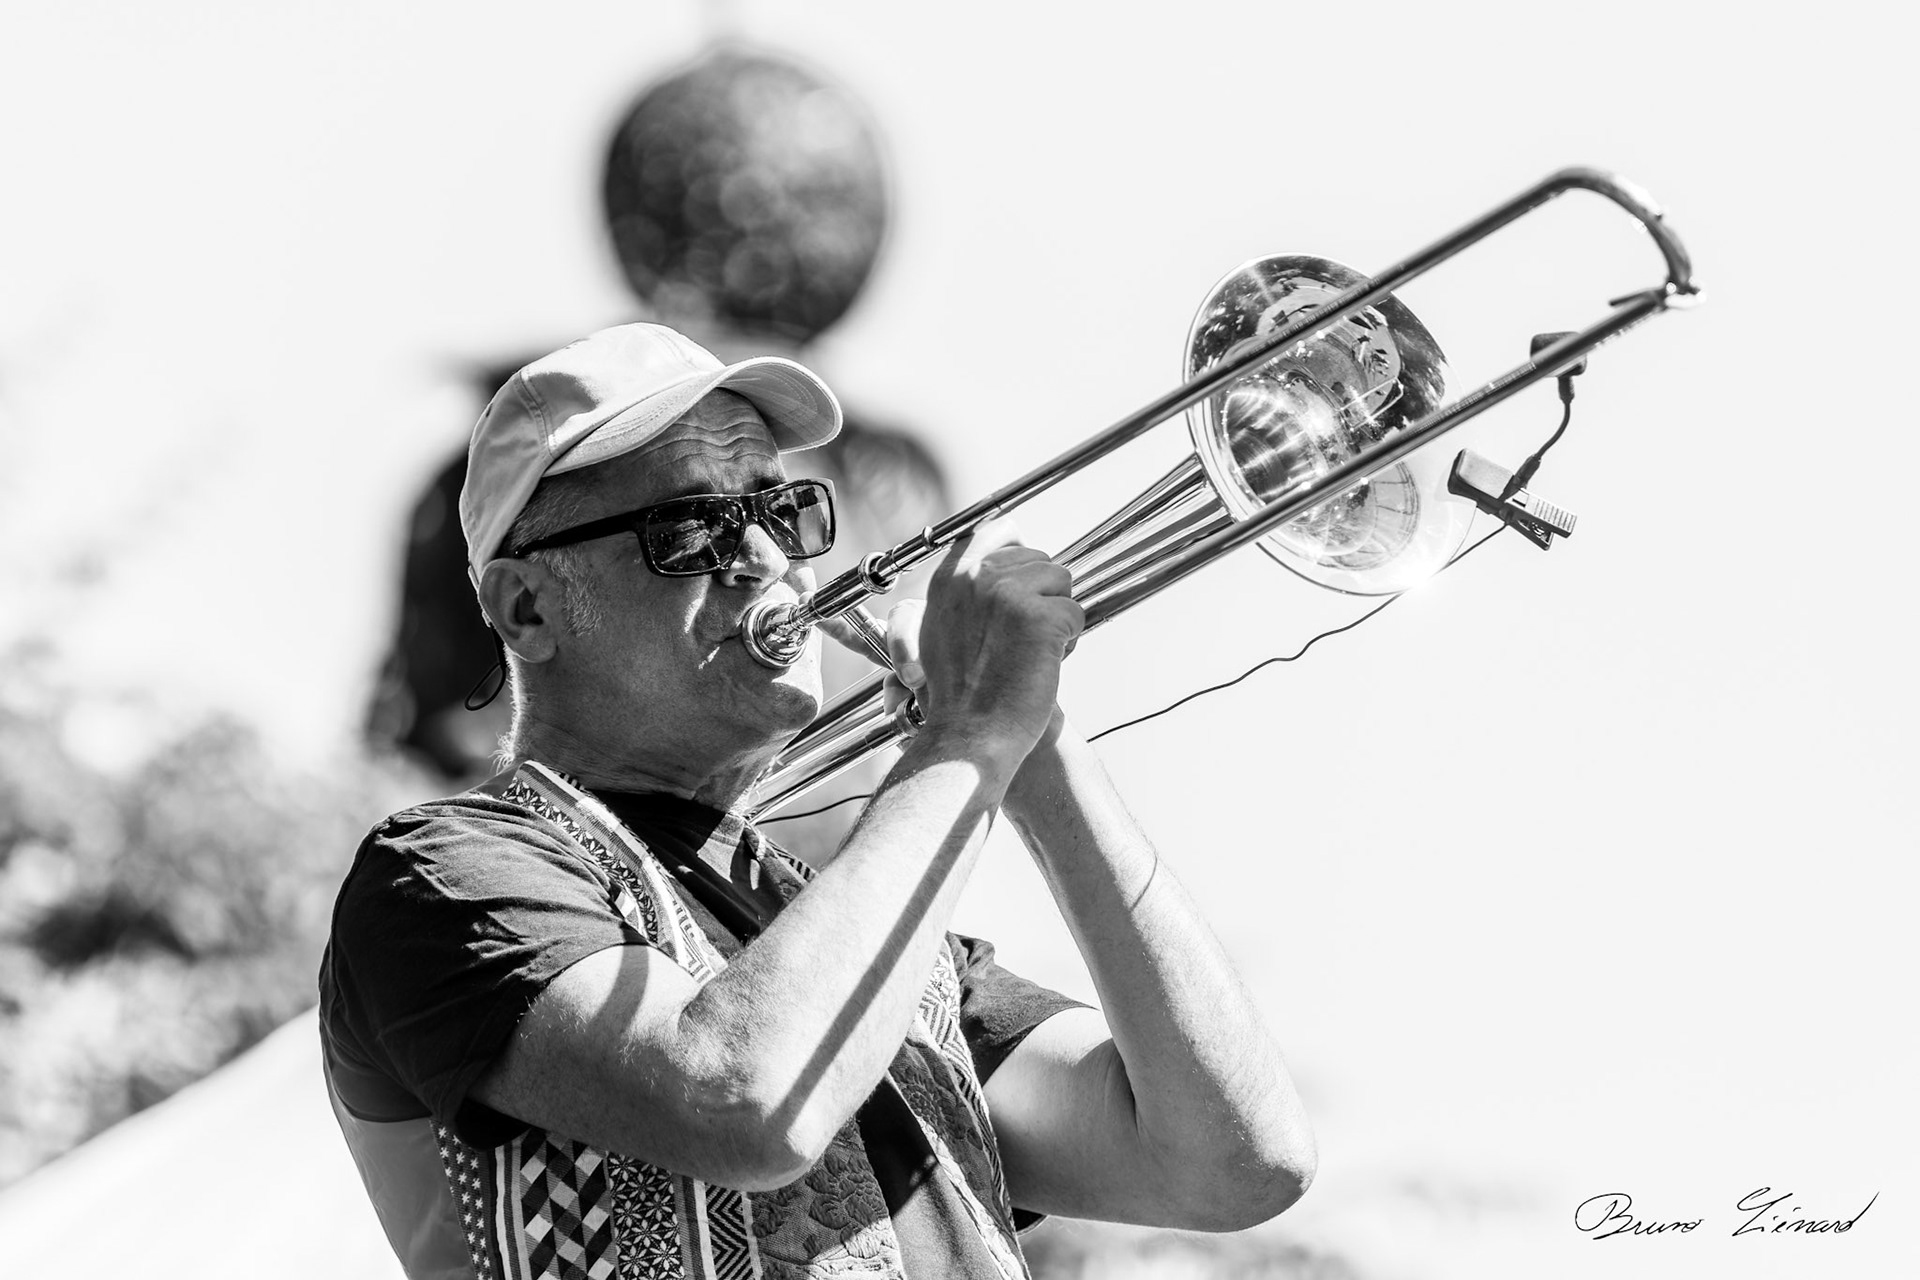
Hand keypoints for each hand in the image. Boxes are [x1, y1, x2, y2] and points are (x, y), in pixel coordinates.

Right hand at [889, 522, 1081, 758]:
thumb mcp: (941, 627)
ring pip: (1062, 582)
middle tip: (1021, 638)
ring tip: (1029, 654)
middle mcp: (976, 576)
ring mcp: (1006, 594)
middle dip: (1042, 594)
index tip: (1029, 574)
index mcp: (950, 576)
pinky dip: (1068, 643)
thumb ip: (969, 590)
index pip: (998, 530)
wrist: (969, 736)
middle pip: (1039, 558)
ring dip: (1056, 617)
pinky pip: (1076, 615)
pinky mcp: (1038, 617)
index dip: (1022, 548)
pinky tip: (1042, 666)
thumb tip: (1009, 557)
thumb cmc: (961, 693)